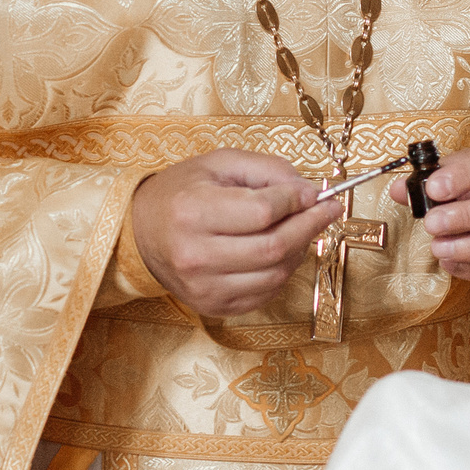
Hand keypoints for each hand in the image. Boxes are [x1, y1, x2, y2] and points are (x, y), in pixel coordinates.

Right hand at [129, 149, 343, 317]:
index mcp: (193, 211)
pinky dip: (282, 272)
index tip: (313, 192)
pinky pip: (265, 293)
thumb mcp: (219, 163)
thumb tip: (309, 191)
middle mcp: (195, 255)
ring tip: (302, 229)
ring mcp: (204, 287)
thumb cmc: (181, 192)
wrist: (141, 231)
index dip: (297, 200)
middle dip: (310, 226)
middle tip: (329, 210)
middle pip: (274, 247)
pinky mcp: (212, 306)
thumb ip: (266, 170)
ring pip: (275, 274)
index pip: (263, 211)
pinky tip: (281, 252)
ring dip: (300, 250)